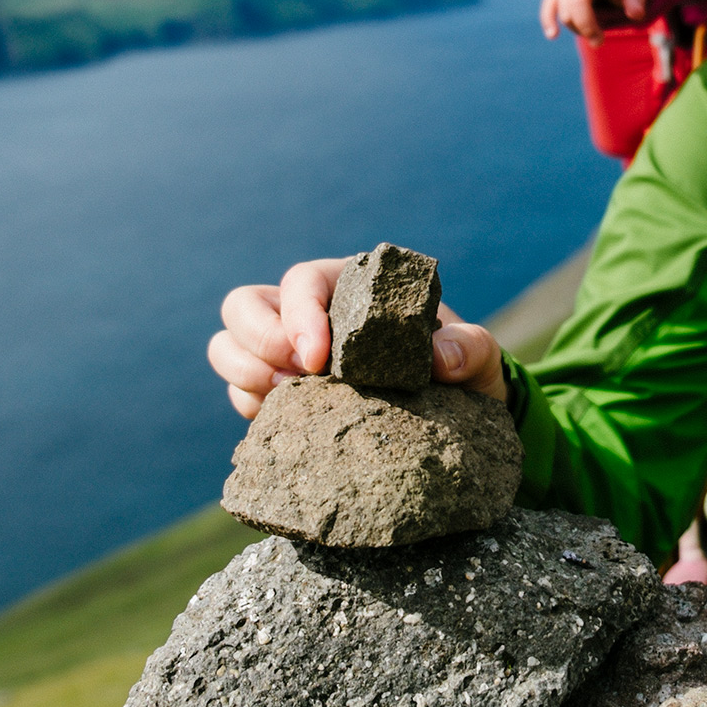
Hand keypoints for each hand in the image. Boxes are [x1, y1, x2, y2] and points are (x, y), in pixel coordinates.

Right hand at [207, 258, 508, 418]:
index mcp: (350, 285)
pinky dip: (250, 408)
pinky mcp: (279, 393)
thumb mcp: (478, 353)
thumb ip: (470, 346)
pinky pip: (241, 393)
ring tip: (286, 402)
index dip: (299, 315)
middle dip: (257, 340)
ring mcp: (286, 352)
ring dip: (244, 373)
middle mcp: (308, 313)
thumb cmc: (462, 365)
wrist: (457, 407)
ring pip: (228, 346)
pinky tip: (287, 424)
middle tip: (296, 378)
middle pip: (243, 306)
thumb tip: (443, 359)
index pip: (302, 282)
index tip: (319, 359)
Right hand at [539, 0, 647, 42]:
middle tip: (600, 42)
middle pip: (577, 1)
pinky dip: (548, 20)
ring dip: (579, 29)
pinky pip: (548, 8)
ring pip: (565, 12)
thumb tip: (637, 15)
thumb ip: (635, 0)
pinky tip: (553, 35)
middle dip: (587, 24)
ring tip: (595, 36)